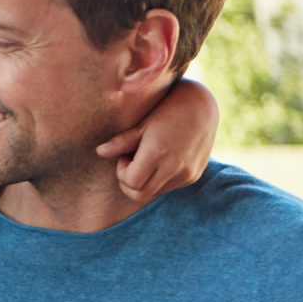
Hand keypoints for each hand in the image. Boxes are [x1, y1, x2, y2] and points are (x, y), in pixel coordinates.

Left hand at [96, 78, 217, 203]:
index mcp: (159, 152)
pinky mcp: (193, 176)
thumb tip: (99, 152)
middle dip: (129, 183)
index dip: (122, 172)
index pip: (131, 182)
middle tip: (131, 162)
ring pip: (154, 193)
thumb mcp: (142, 123)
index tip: (125, 156)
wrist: (202, 105)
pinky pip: (168, 188)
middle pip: (140, 195)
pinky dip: (158, 180)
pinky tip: (161, 160)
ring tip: (146, 158)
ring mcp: (186, 174)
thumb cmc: (167, 109)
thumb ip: (122, 141)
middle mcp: (175, 167)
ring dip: (144, 181)